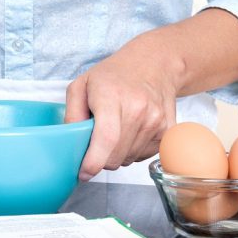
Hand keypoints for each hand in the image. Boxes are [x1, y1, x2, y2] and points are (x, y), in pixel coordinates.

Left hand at [65, 36, 181, 180]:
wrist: (154, 64)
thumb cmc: (114, 76)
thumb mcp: (81, 85)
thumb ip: (71, 114)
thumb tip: (70, 142)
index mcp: (113, 97)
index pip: (106, 138)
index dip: (93, 161)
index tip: (84, 172)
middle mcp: (138, 109)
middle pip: (115, 156)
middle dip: (100, 159)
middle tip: (95, 143)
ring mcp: (156, 121)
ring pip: (128, 159)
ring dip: (117, 154)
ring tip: (116, 131)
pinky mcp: (167, 131)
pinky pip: (143, 156)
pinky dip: (132, 151)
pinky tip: (130, 132)